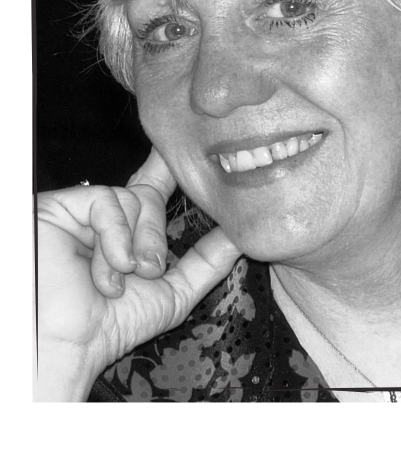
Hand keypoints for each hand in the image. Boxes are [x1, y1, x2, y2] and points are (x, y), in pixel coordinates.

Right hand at [34, 148, 240, 400]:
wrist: (65, 345)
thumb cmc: (111, 326)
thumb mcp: (174, 293)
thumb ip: (207, 262)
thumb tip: (240, 235)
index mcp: (126, 235)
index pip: (152, 190)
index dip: (169, 169)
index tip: (190, 155)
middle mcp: (103, 221)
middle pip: (148, 196)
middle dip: (156, 235)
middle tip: (150, 269)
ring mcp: (80, 213)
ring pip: (132, 198)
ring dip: (138, 241)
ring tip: (126, 274)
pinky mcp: (59, 208)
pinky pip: (105, 199)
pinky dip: (116, 233)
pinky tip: (110, 266)